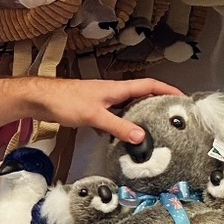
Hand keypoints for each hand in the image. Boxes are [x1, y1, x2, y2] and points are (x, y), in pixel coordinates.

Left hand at [25, 77, 181, 143]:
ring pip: (127, 108)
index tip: (183, 98)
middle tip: (171, 117)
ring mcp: (102, 101)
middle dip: (157, 104)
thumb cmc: (66, 101)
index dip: (167, 89)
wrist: (41, 99)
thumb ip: (118, 126)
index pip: (149, 85)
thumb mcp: (94, 115)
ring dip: (139, 116)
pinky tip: (122, 137)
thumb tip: (141, 136)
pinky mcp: (92, 110)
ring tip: (153, 130)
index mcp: (117, 89)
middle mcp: (112, 93)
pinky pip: (113, 116)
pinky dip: (121, 125)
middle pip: (141, 96)